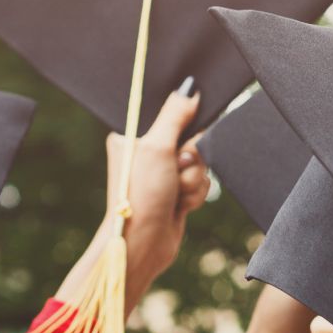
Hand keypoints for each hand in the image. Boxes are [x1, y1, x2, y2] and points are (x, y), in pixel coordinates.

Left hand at [59, 83, 209, 314]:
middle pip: (191, 140)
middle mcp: (147, 153)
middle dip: (190, 160)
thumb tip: (190, 88)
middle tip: (175, 171)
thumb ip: (175, 116)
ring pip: (199, 163)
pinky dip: (195, 194)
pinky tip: (180, 206)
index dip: (183, 127)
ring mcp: (162, 174)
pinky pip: (200, 182)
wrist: (143, 243)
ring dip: (193, 180)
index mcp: (132, 137)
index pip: (170, 116)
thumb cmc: (140, 195)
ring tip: (175, 194)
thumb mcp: (158, 148)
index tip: (183, 139)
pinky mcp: (175, 192)